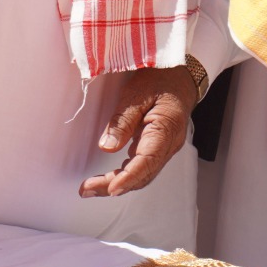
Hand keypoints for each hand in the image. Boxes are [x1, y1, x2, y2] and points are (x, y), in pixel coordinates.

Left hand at [80, 66, 197, 197]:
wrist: (180, 76)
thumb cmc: (159, 80)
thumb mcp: (136, 94)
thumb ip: (122, 121)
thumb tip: (107, 147)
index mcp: (165, 129)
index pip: (147, 161)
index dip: (129, 177)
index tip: (111, 189)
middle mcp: (169, 145)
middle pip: (143, 174)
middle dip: (115, 186)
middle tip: (86, 190)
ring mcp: (165, 148)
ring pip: (144, 175)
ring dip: (119, 184)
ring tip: (92, 188)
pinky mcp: (158, 148)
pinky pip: (143, 167)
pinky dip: (126, 176)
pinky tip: (109, 178)